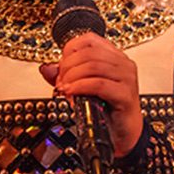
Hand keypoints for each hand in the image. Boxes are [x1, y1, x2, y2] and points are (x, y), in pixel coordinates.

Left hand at [40, 33, 144, 157]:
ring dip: (72, 77)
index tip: (61, 68)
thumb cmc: (105, 109)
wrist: (122, 133)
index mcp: (114, 56)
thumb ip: (65, 77)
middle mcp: (123, 63)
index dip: (70, 51)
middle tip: (60, 82)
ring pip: (93, 66)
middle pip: (89, 53)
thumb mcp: (82, 89)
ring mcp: (127, 78)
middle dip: (68, 67)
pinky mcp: (126, 94)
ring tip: (65, 90)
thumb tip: (47, 68)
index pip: (89, 40)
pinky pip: (98, 84)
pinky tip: (71, 94)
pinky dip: (80, 87)